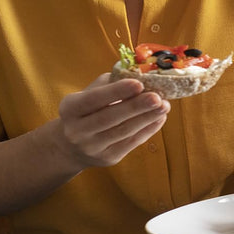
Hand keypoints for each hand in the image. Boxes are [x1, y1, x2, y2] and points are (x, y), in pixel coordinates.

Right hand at [53, 74, 170, 168]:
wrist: (72, 146)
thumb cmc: (87, 110)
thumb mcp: (88, 94)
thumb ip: (109, 84)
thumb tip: (138, 75)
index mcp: (69, 108)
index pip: (93, 99)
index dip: (116, 92)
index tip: (138, 83)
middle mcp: (77, 130)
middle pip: (110, 118)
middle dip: (136, 107)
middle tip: (157, 97)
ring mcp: (92, 147)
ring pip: (124, 131)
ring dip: (147, 118)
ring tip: (164, 106)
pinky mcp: (108, 158)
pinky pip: (132, 143)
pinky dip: (148, 129)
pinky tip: (160, 118)